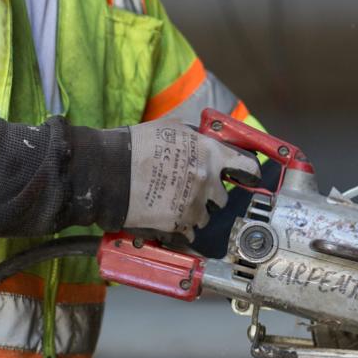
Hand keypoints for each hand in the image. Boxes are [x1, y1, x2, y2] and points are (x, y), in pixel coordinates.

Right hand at [124, 119, 261, 239]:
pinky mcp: (178, 223)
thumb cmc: (136, 145)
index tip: (247, 177)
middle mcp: (207, 180)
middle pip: (222, 197)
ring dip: (194, 211)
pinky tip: (166, 215)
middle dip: (209, 194)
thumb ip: (196, 139)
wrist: (110, 171)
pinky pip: (188, 230)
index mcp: (210, 153)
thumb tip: (205, 142)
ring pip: (205, 216)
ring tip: (173, 203)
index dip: (248, 173)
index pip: (246, 167)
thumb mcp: (172, 128)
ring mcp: (194, 204)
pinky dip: (180, 225)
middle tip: (191, 189)